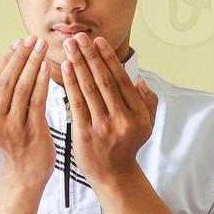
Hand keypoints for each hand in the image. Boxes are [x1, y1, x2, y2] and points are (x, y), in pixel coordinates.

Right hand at [0, 35, 54, 190]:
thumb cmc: (16, 145)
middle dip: (20, 57)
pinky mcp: (31, 132)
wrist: (25, 175)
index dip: (6, 59)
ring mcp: (11, 127)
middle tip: (31, 39)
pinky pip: (36, 101)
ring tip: (41, 47)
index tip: (18, 42)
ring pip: (21, 88)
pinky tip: (47, 67)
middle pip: (7, 80)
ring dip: (32, 64)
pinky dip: (41, 82)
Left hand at [59, 32, 158, 186]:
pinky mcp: (85, 134)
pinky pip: (77, 103)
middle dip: (90, 56)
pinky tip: (65, 68)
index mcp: (138, 114)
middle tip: (79, 37)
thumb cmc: (128, 145)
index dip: (109, 59)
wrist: (114, 175)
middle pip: (104, 81)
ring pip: (89, 89)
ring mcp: (103, 127)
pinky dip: (70, 84)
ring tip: (70, 47)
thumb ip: (148, 102)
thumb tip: (139, 80)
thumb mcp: (147, 125)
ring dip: (79, 64)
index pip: (121, 80)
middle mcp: (122, 119)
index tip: (98, 41)